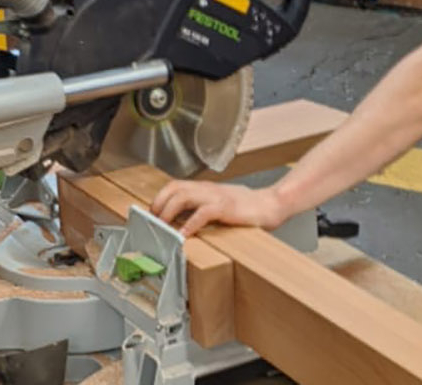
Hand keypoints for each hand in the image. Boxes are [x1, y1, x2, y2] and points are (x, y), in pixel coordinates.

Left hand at [150, 179, 286, 236]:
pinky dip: (189, 224)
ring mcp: (217, 196)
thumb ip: (203, 208)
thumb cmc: (247, 207)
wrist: (271, 204)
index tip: (150, 214)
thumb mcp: (221, 204)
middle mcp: (208, 189)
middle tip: (152, 222)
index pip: (175, 186)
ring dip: (169, 212)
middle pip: (174, 188)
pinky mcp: (226, 207)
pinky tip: (183, 236)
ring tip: (162, 227)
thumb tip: (182, 222)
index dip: (159, 198)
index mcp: (205, 188)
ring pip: (183, 196)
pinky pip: (203, 213)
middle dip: (159, 205)